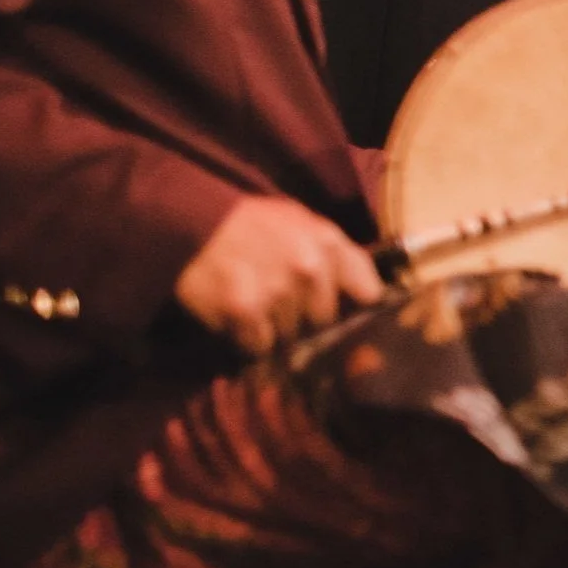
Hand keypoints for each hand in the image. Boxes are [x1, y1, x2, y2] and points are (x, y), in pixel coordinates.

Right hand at [174, 196, 384, 355]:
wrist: (194, 221)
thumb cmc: (255, 224)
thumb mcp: (305, 224)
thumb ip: (341, 257)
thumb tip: (373, 297)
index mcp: (328, 243)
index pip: (368, 293)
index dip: (361, 310)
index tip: (354, 319)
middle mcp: (309, 268)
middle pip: (325, 321)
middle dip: (308, 318)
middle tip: (284, 304)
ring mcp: (277, 292)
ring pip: (292, 336)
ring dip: (276, 329)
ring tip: (257, 304)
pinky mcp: (244, 312)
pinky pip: (259, 345)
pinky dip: (248, 338)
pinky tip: (238, 316)